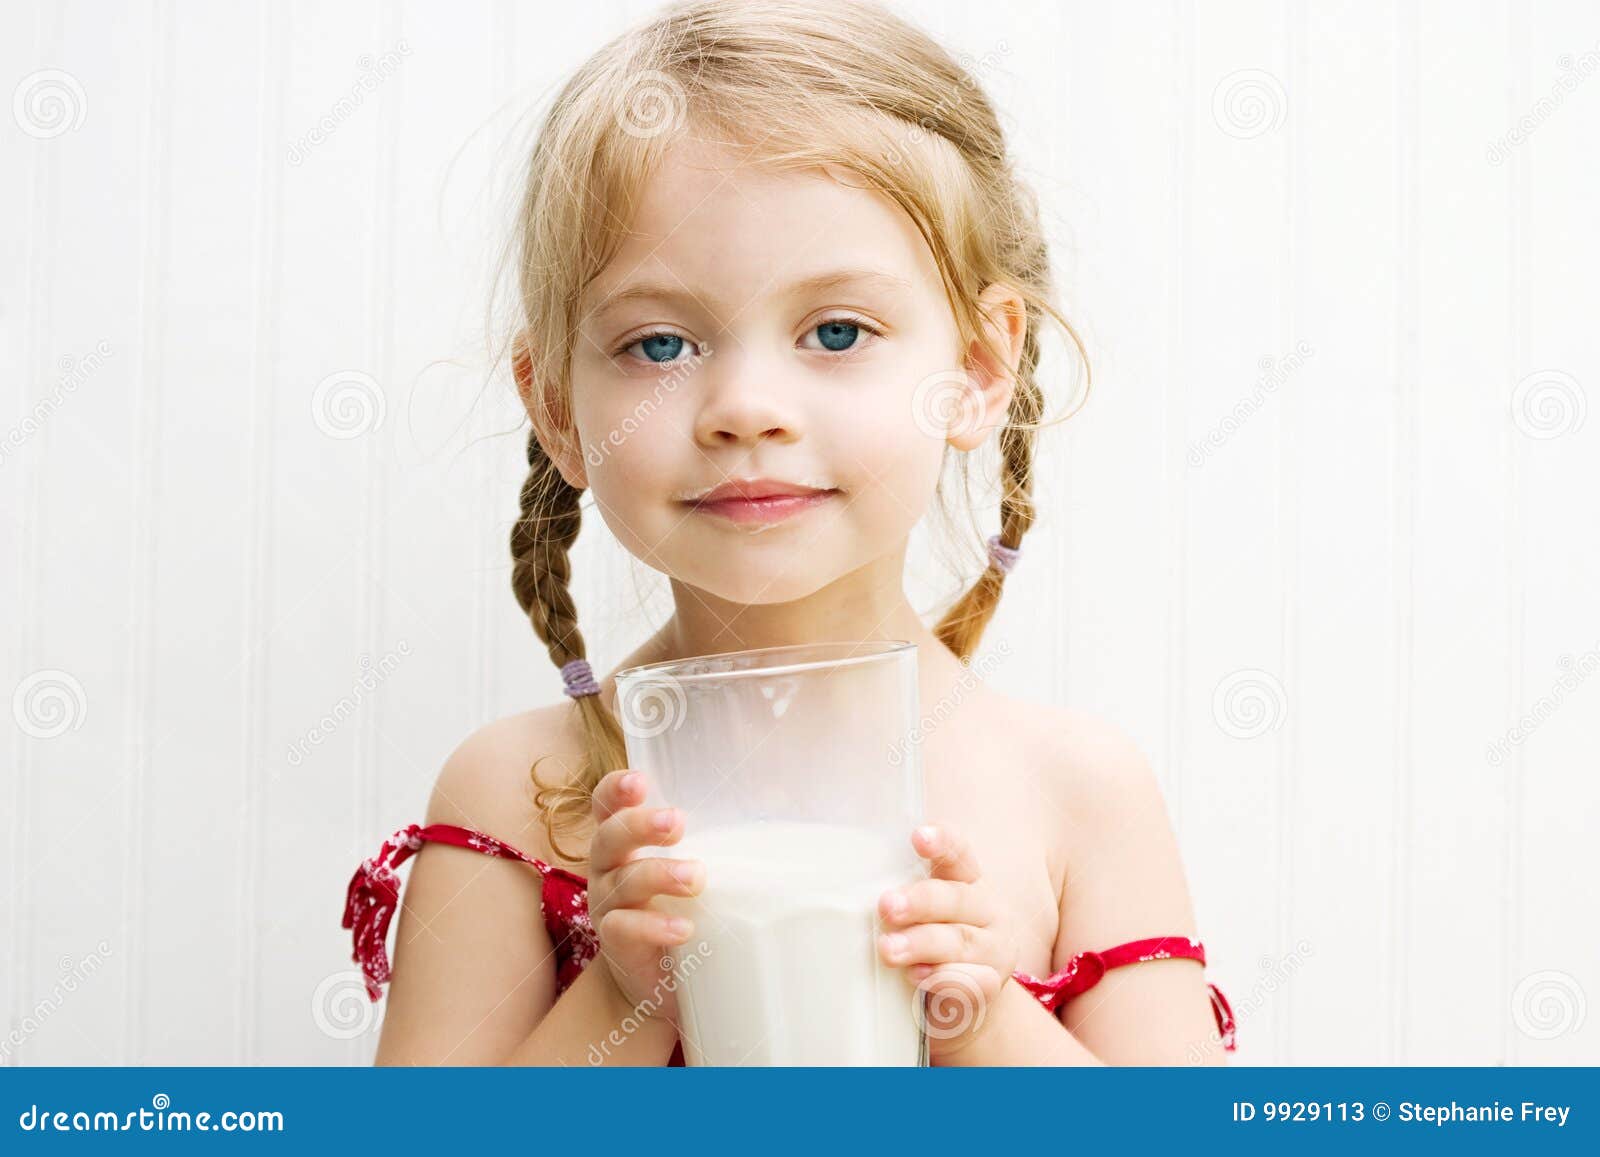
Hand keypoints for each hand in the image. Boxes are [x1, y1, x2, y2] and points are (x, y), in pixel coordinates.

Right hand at [586, 768, 702, 1019]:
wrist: (666, 981)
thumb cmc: (685, 905)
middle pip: (609, 837)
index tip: (640, 781)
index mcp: (625, 842)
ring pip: (622, 882)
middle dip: (641, 825)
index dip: (616, 790)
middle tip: (678, 823)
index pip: (607, 805)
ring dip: (659, 874)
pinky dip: (653, 927)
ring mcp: (609, 908)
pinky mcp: (618, 946)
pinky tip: (683, 929)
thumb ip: (723, 837)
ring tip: (696, 877)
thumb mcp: (699, 865)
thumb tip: (781, 795)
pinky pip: (624, 929)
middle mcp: (609, 869)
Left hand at [877, 824, 1018, 1060]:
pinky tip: (919, 976)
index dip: (942, 842)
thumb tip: (842, 892)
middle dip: (920, 902)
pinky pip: (971, 981)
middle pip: (956, 899)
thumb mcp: (923, 913)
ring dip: (921, 943)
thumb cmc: (934, 942)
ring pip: (959, 941)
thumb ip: (899, 898)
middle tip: (886, 906)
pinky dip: (944, 978)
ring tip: (888, 949)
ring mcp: (994, 949)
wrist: (966, 1000)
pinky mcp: (991, 985)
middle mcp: (987, 910)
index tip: (918, 836)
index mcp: (968, 881)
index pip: (959, 853)